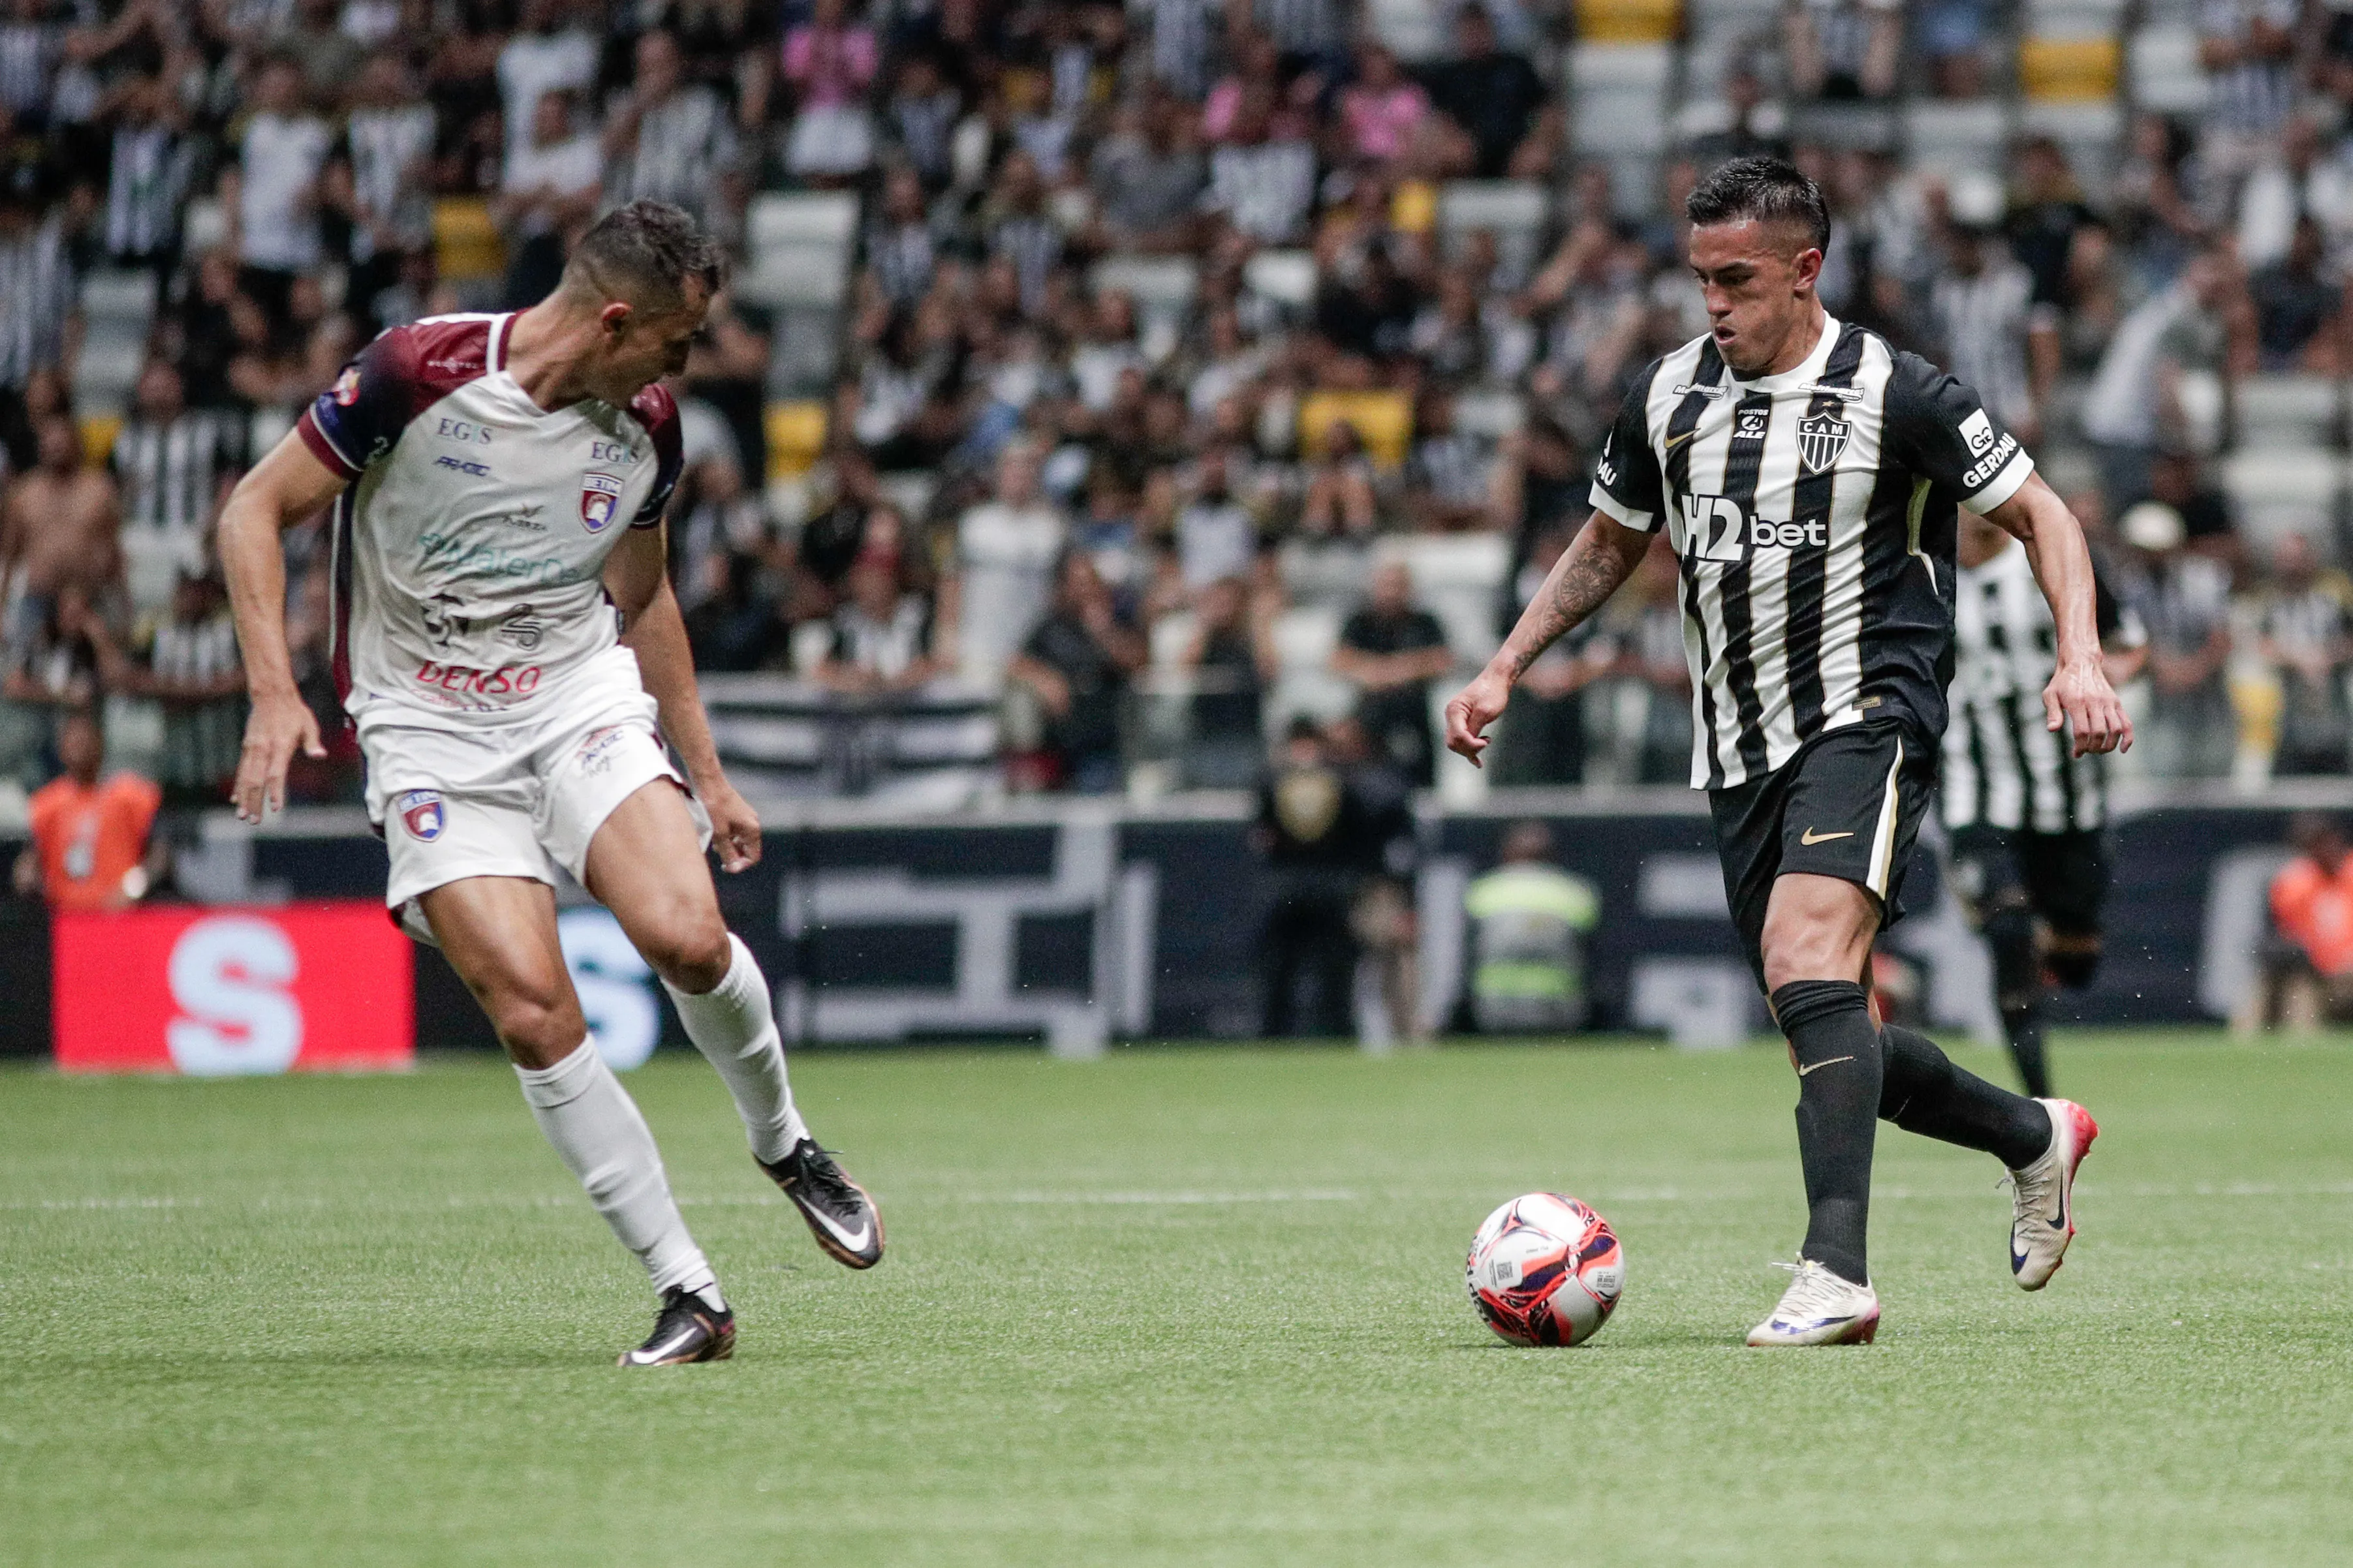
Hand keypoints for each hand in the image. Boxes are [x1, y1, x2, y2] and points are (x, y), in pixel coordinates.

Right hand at [232, 686, 324, 821]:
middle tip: (254, 820)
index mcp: (280, 745)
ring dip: (243, 797)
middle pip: (257, 780)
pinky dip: (238, 785)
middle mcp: (263, 749)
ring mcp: (252, 749)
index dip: (276, 791)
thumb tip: (321, 755)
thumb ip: (312, 743)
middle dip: (255, 801)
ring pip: (245, 777)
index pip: (276, 773)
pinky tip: (235, 799)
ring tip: (242, 815)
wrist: (271, 695)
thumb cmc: (294, 712)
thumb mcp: (309, 725)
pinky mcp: (246, 748)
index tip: (275, 808)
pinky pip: (241, 770)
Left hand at [699, 777, 761, 872]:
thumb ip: (728, 853)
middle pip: (747, 849)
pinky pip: (735, 831)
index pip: (753, 857)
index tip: (724, 866)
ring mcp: (746, 817)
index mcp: (752, 829)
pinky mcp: (737, 813)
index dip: (740, 865)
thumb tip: (734, 868)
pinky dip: (726, 836)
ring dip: (728, 846)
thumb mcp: (719, 834)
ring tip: (714, 843)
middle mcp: (753, 824)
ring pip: (740, 840)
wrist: (709, 782)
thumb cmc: (714, 807)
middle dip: (733, 855)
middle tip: (718, 853)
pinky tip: (714, 833)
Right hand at [1443, 665, 1512, 765]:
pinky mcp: (1461, 721)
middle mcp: (1451, 714)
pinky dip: (1469, 749)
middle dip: (1469, 748)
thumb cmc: (1493, 692)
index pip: (1457, 736)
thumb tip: (1469, 744)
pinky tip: (1477, 760)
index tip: (1487, 741)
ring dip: (1470, 748)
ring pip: (1456, 743)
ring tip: (1487, 741)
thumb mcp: (1486, 712)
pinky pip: (1461, 738)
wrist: (1496, 679)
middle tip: (1487, 742)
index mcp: (1454, 710)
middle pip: (1453, 742)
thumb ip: (1475, 728)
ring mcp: (1454, 718)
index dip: (1471, 744)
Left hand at [2045, 654, 2130, 756]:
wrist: (2081, 663)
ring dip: (2109, 745)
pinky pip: (2127, 722)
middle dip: (2093, 747)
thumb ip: (2052, 712)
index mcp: (2077, 702)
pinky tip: (2122, 749)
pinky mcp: (2116, 703)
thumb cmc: (2063, 682)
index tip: (2076, 754)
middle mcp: (2095, 702)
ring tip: (2100, 750)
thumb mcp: (2050, 694)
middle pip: (2099, 732)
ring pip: (2116, 729)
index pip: (2082, 731)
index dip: (2080, 746)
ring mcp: (2108, 702)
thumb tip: (2052, 729)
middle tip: (2086, 752)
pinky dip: (2128, 737)